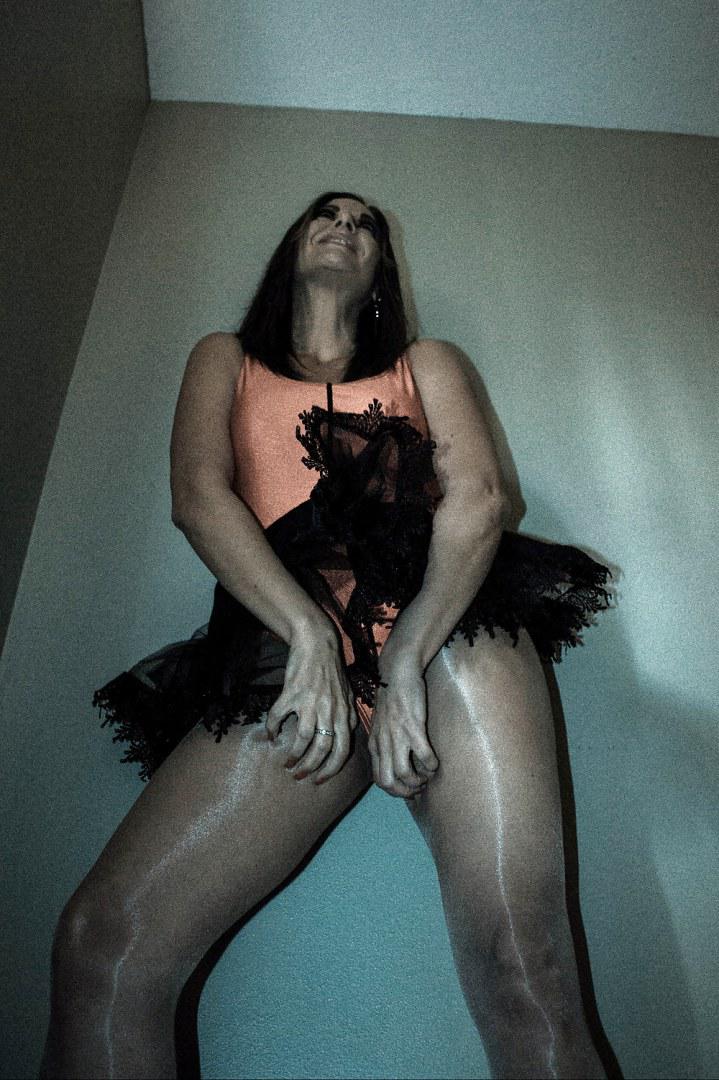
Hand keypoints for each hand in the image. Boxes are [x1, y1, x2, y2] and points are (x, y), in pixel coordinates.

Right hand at [265, 623, 357, 784]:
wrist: (317, 643)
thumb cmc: (332, 669)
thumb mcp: (347, 694)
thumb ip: (348, 716)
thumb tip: (346, 736)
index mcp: (344, 714)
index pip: (342, 751)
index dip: (330, 770)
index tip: (318, 779)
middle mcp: (330, 710)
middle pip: (322, 749)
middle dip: (309, 768)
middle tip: (298, 775)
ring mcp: (311, 702)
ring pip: (303, 739)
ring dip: (293, 754)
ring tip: (286, 762)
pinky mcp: (292, 693)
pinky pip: (279, 717)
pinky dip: (273, 729)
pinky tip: (271, 735)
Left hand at [367, 654, 438, 798]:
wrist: (396, 673)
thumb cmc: (392, 697)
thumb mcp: (381, 724)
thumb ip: (385, 741)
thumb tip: (395, 758)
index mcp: (375, 744)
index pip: (379, 779)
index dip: (395, 790)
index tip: (408, 789)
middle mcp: (383, 743)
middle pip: (387, 782)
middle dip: (405, 791)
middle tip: (419, 787)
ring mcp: (397, 736)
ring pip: (403, 773)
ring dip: (418, 781)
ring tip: (427, 775)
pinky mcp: (413, 727)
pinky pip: (423, 756)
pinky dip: (431, 765)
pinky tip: (435, 762)